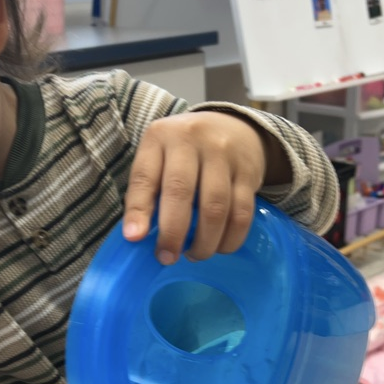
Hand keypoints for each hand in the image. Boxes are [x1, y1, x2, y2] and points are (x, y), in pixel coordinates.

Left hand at [123, 111, 271, 264]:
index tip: (135, 238)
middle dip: (173, 233)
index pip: (144, 176)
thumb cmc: (184, 151)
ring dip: (204, 241)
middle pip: (180, 192)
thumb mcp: (159, 157)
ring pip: (215, 208)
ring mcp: (223, 154)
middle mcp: (191, 140)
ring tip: (194, 254)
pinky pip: (241, 213)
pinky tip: (219, 247)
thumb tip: (139, 237)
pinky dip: (230, 238)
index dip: (138, 210)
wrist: (233, 125)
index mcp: (160, 137)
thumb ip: (148, 190)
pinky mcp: (248, 172)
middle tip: (168, 257)